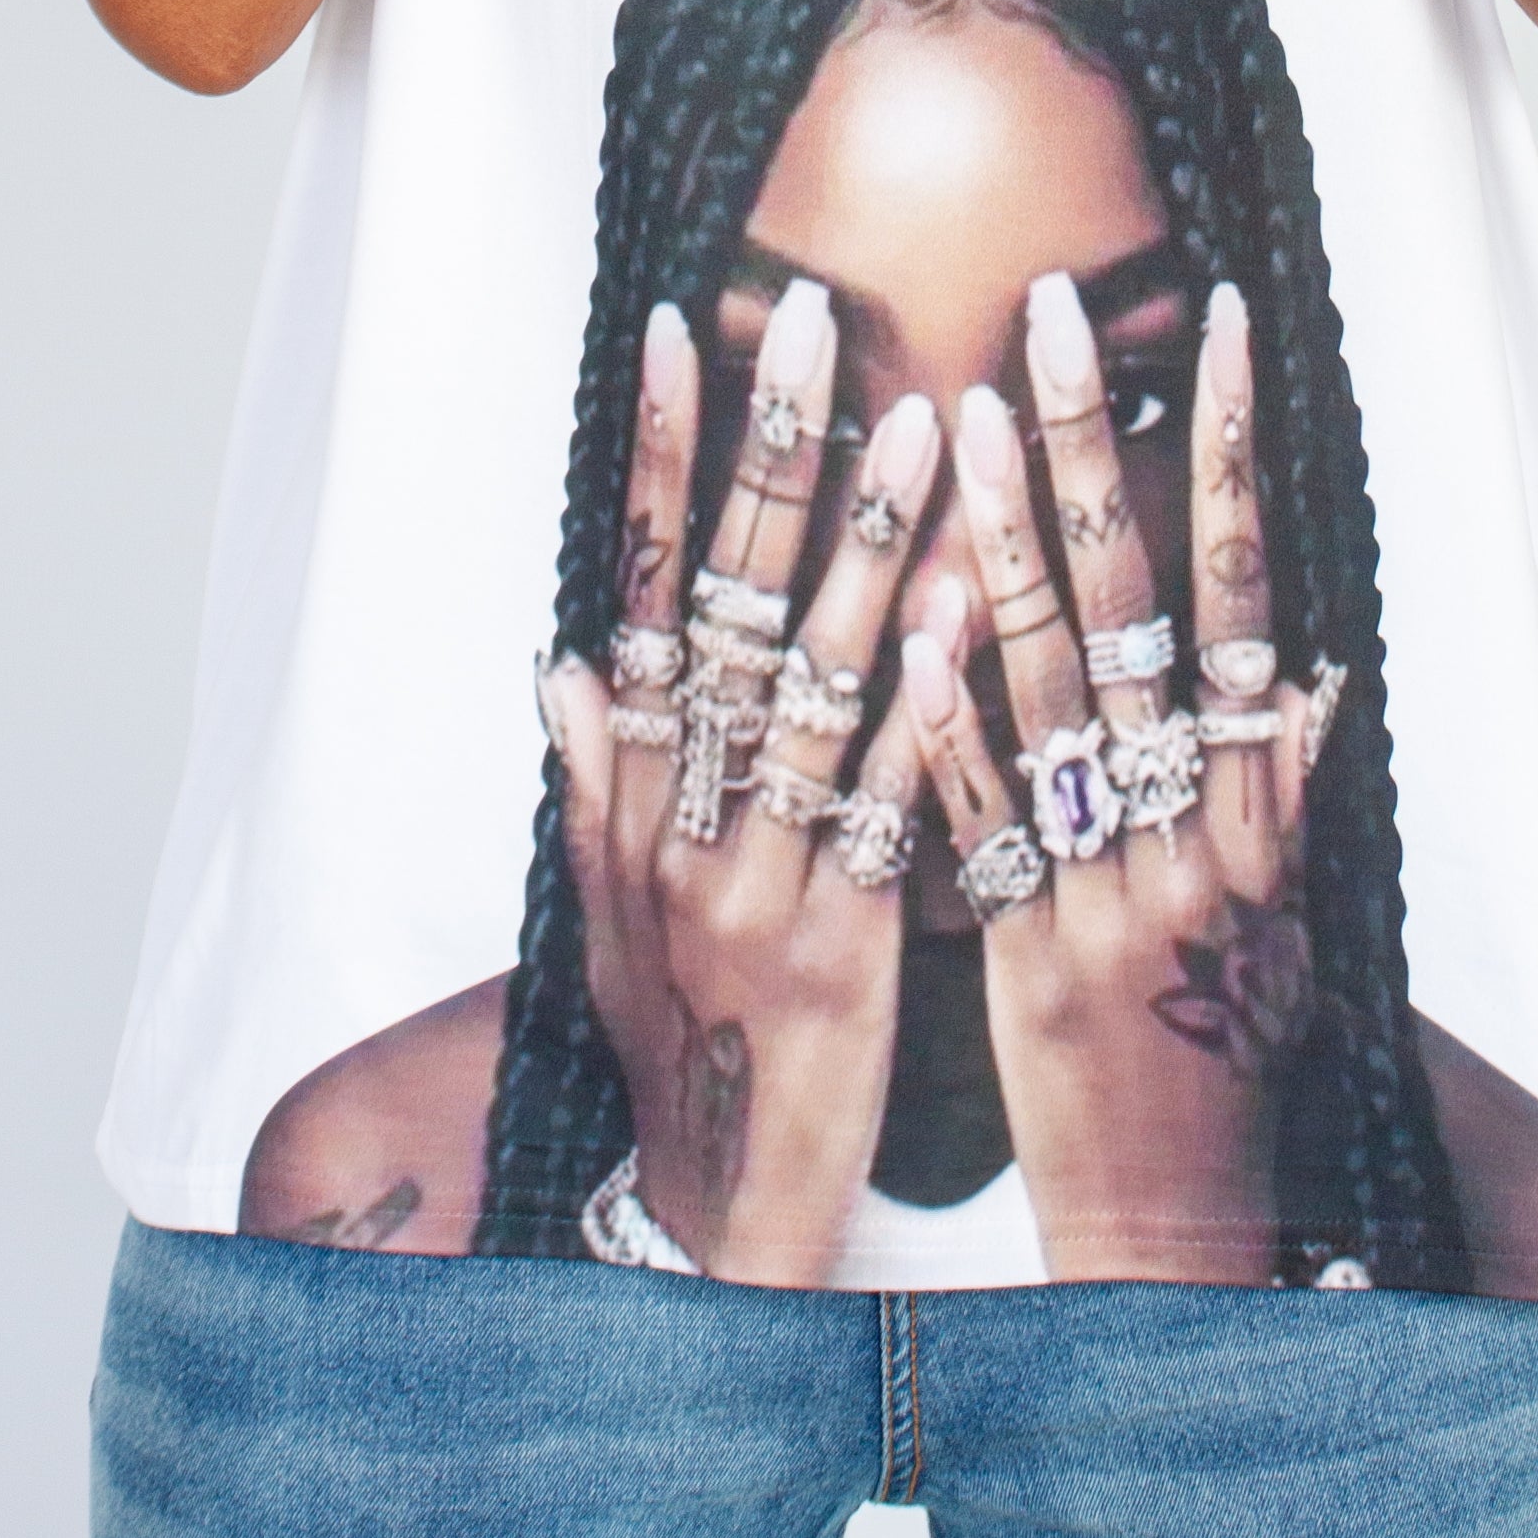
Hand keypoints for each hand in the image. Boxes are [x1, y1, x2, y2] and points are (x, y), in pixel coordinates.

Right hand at [540, 279, 938, 1284]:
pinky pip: (886, 801)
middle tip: (810, 321)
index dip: (656, 459)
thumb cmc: (687, 1046)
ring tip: (926, 420)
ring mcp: (754, 876)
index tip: (679, 330)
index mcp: (635, 793)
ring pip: (809, 682)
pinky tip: (975, 613)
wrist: (722, 1217)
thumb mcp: (614, 918)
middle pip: (723, 604)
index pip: (641, 587)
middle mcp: (678, 818)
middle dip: (767, 455)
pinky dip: (923, 706)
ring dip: (868, 545)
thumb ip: (594, 785)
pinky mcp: (840, 939)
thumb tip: (562, 660)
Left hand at [901, 275, 1329, 1285]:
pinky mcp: (1034, 958)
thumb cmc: (1226, 1054)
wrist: (1187, 1228)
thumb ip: (1275, 787)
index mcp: (1258, 797)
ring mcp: (1114, 887)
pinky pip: (983, 824)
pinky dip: (949, 732)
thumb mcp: (1278, 913)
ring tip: (956, 412)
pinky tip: (906, 640)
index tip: (1212, 322)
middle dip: (1096, 447)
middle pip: (1144, 602)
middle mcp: (1197, 826)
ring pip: (1054, 686)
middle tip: (1054, 313)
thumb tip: (1304, 675)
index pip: (1244, 581)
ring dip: (1003, 544)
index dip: (1228, 447)